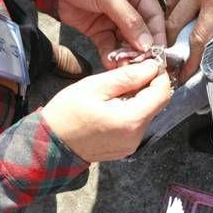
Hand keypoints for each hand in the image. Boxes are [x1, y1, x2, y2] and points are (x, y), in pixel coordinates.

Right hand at [41, 60, 170, 161]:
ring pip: (147, 113)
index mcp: (130, 120)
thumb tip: (151, 67)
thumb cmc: (66, 114)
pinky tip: (111, 106)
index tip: (145, 64)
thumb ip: (127, 76)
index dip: (158, 75)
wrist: (50, 145)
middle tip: (125, 74)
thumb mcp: (95, 86)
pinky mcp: (126, 148)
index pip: (162, 93)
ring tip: (113, 92)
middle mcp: (136, 136)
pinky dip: (130, 111)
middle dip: (146, 85)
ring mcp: (131, 144)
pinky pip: (137, 124)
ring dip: (137, 98)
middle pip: (156, 104)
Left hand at [59, 0, 165, 68]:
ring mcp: (114, 21)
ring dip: (125, 56)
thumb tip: (147, 44)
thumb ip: (129, 20)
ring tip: (123, 66)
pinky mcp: (100, 31)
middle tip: (139, 65)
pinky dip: (110, 56)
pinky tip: (110, 63)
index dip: (157, 37)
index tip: (158, 55)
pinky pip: (109, 46)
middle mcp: (130, 8)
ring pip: (125, 43)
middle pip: (141, 34)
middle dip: (140, 50)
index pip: (154, 18)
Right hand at [166, 0, 212, 82]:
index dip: (191, 59)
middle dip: (172, 46)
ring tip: (174, 43)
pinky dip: (174, 7)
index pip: (197, 37)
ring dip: (170, 27)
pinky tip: (180, 14)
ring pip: (172, 7)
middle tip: (174, 62)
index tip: (186, 74)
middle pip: (175, 24)